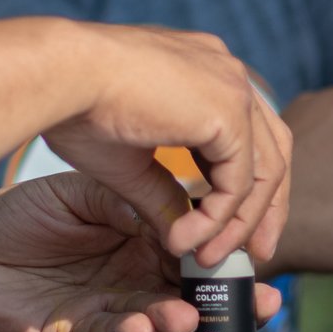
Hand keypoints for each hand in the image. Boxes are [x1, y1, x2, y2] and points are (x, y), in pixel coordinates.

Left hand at [0, 174, 281, 331]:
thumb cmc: (19, 223)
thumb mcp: (79, 195)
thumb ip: (126, 201)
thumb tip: (179, 202)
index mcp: (136, 244)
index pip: (190, 250)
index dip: (221, 253)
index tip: (254, 253)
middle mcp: (128, 284)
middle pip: (185, 293)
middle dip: (222, 302)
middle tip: (258, 303)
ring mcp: (102, 312)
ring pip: (150, 319)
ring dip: (174, 318)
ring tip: (192, 313)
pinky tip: (140, 327)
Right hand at [39, 24, 291, 269]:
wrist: (60, 74)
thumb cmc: (76, 106)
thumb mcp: (129, 160)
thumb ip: (164, 194)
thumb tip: (183, 237)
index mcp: (204, 71)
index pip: (249, 133)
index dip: (247, 185)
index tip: (236, 228)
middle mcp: (227, 72)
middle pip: (272, 150)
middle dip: (265, 208)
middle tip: (255, 254)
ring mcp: (233, 87)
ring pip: (264, 170)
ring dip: (240, 223)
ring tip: (210, 260)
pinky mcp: (229, 109)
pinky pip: (240, 181)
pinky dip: (219, 219)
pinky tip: (185, 242)